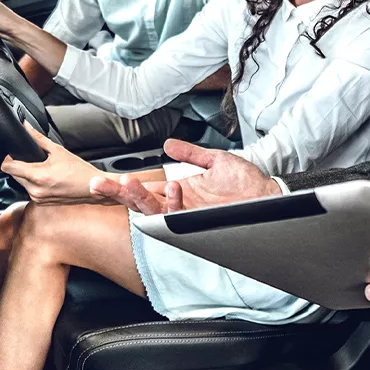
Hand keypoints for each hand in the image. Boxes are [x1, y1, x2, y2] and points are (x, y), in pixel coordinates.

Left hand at [1, 122, 105, 204]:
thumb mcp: (58, 150)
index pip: (8, 167)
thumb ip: (39, 138)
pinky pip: (29, 190)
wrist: (92, 188)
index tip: (15, 154)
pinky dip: (34, 183)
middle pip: (13, 174)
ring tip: (43, 169)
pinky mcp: (41, 203)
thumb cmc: (80, 171)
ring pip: (21, 183)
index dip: (8, 158)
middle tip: (34, 160)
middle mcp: (35, 190)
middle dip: (20, 166)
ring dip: (27, 175)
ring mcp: (37, 198)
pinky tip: (47, 179)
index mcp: (38, 176)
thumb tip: (26, 127)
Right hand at [91, 139, 280, 212]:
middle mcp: (180, 206)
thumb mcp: (216, 161)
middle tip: (100, 185)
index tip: (100, 181)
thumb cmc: (248, 183)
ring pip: (153, 213)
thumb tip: (168, 145)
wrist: (269, 196)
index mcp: (180, 192)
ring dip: (139, 199)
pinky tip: (173, 189)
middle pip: (140, 204)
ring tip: (130, 183)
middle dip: (118, 195)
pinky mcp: (199, 224)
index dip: (122, 186)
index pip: (144, 189)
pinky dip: (173, 204)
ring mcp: (188, 216)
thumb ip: (190, 154)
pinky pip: (178, 218)